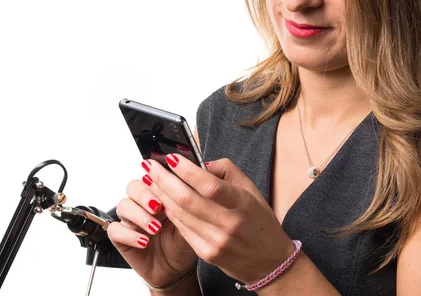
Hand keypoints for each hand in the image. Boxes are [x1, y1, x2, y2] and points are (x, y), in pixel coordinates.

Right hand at [107, 170, 197, 287]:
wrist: (175, 271)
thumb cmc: (182, 245)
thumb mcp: (191, 226)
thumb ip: (186, 209)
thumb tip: (190, 191)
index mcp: (159, 196)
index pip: (151, 178)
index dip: (156, 181)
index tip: (167, 189)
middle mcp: (142, 205)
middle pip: (133, 187)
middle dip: (145, 195)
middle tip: (158, 207)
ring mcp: (130, 220)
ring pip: (123, 205)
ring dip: (139, 215)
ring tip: (155, 228)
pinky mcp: (121, 237)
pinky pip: (115, 230)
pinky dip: (129, 235)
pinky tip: (144, 241)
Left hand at [145, 154, 295, 284]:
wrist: (269, 261)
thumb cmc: (258, 220)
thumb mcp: (250, 189)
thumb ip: (224, 170)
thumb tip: (198, 162)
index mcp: (242, 203)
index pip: (210, 185)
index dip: (187, 171)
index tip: (171, 158)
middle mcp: (229, 224)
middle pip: (187, 200)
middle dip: (164, 180)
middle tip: (150, 166)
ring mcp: (216, 241)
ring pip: (179, 214)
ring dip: (161, 194)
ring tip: (151, 179)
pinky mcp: (206, 253)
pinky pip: (182, 228)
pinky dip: (169, 211)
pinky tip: (162, 199)